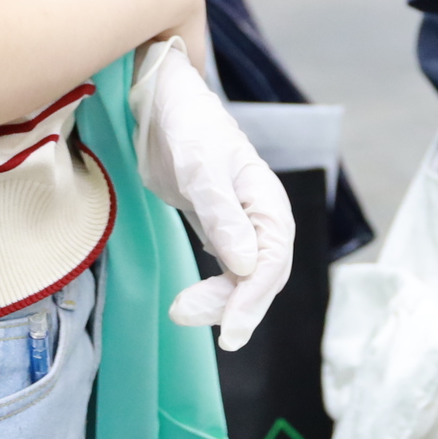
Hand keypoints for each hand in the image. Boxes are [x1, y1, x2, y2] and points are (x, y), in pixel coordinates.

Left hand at [130, 36, 295, 349]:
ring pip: (245, 282)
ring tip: (181, 309)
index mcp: (268, 203)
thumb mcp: (200, 168)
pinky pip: (229, 275)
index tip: (228, 331)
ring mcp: (243, 228)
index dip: (252, 300)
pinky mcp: (221, 231)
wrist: (165, 107)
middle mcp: (263, 220)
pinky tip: (193, 302)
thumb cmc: (188, 128)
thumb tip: (245, 266)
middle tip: (185, 314)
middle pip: (262, 279)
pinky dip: (215, 294)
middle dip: (232, 306)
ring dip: (220, 303)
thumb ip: (222, 216)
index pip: (272, 263)